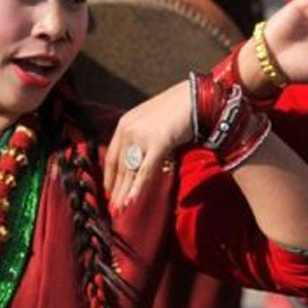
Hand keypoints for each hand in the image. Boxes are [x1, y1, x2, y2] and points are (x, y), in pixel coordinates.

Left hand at [103, 80, 189, 211]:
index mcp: (125, 123)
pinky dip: (138, 188)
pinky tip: (131, 202)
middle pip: (120, 166)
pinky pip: (146, 171)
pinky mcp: (158, 143)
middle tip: (113, 208)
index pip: (113, 156)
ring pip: (130, 171)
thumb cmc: (179, 108)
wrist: (196, 96)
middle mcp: (129, 129)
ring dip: (124, 193)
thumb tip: (145, 159)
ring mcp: (142, 136)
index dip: (111, 176)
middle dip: (116, 189)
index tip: (110, 191)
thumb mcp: (155, 122)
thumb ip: (145, 137)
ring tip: (120, 211)